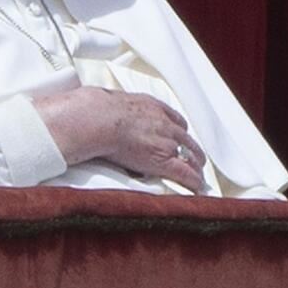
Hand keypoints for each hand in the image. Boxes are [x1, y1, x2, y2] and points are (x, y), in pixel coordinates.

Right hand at [31, 86, 206, 192]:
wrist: (98, 119)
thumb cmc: (96, 111)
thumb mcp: (108, 100)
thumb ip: (110, 105)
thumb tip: (89, 105)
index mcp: (151, 106)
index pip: (172, 118)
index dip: (177, 129)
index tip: (178, 135)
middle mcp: (163, 122)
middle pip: (185, 136)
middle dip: (191, 147)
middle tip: (195, 156)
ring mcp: (166, 141)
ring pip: (190, 153)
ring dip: (195, 163)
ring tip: (198, 172)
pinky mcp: (163, 160)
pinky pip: (185, 172)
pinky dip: (193, 180)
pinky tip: (197, 187)